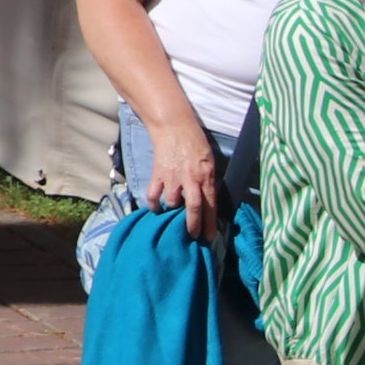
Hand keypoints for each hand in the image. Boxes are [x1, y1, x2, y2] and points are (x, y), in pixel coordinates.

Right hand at [143, 120, 223, 241]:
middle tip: (193, 237)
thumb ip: (209, 181)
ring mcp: (173, 177)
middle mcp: (191, 179)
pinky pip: (154, 194)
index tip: (209, 238)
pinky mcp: (158, 173)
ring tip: (173, 217)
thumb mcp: (210, 162)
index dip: (210, 224)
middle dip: (193, 226)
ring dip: (173, 212)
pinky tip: (157, 209)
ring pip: (172, 202)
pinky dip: (154, 204)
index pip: (210, 205)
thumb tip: (209, 201)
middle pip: (194, 208)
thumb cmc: (195, 143)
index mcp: (206, 177)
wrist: (174, 126)